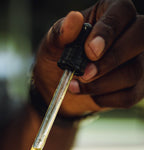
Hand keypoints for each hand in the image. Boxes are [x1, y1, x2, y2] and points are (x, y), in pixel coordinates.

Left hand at [34, 0, 143, 116]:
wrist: (56, 85)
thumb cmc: (58, 56)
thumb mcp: (53, 43)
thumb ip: (62, 32)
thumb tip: (73, 20)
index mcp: (112, 12)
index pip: (122, 12)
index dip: (108, 32)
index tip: (89, 50)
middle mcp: (131, 33)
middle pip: (139, 39)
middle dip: (111, 60)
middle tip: (84, 73)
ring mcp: (137, 60)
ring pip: (133, 72)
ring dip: (101, 84)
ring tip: (77, 85)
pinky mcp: (136, 86)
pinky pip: (128, 96)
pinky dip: (105, 99)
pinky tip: (90, 95)